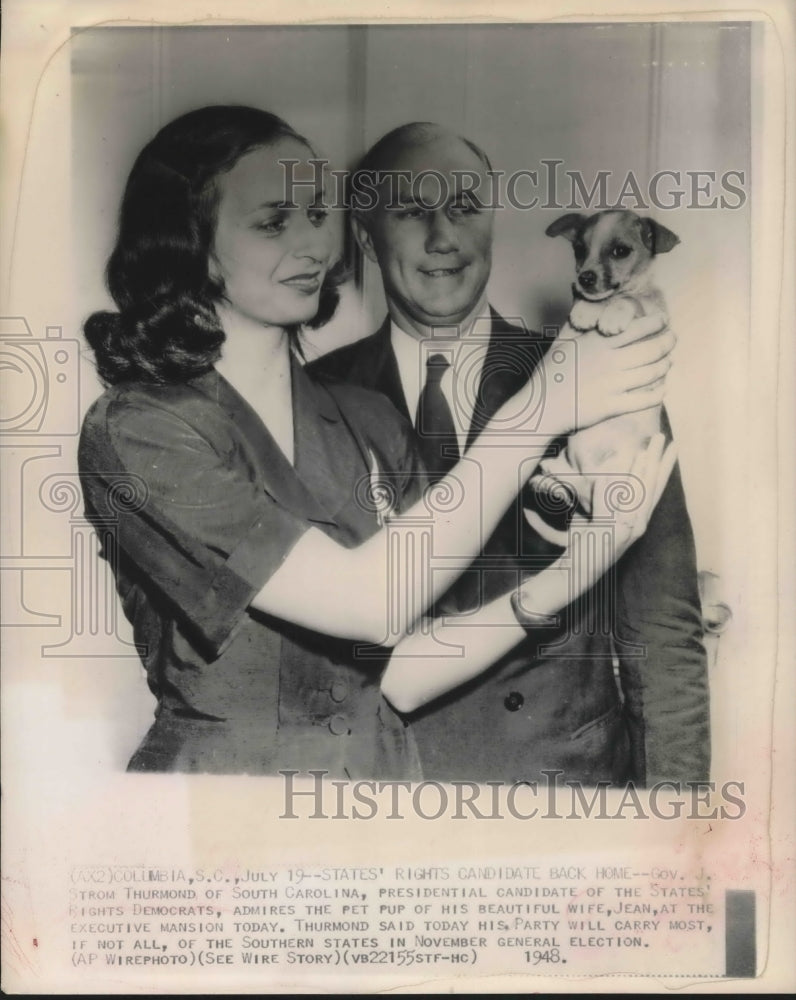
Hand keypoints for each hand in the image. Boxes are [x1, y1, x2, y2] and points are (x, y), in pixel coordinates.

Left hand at [514, 434, 676, 622]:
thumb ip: (605, 500)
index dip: (664, 468)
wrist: (579, 571)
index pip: (655, 490)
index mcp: (638, 521)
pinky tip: (604, 477)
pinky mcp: (607, 537)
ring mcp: (624, 532)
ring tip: (643, 450)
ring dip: (638, 472)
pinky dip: (604, 494)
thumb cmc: (587, 544)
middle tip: (661, 438)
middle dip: (656, 461)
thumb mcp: (599, 518)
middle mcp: (636, 526)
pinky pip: (606, 510)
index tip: (672, 448)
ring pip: (634, 496)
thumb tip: (605, 477)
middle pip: (650, 488)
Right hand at [539, 312, 674, 435]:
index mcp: (598, 344)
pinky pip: (643, 400)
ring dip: (665, 366)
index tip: (663, 321)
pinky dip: (657, 394)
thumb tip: (582, 303)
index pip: (635, 329)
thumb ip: (576, 324)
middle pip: (650, 350)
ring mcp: (612, 385)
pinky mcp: (612, 406)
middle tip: (673, 339)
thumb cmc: (549, 374)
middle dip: (667, 343)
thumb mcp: (560, 343)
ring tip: (668, 362)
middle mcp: (609, 362)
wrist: (540, 407)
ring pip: (651, 373)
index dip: (655, 323)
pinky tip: (662, 390)